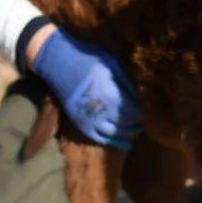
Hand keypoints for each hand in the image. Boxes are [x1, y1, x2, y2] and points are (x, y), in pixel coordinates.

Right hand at [31, 27, 142, 148]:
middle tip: (140, 123)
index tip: (142, 112)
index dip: (138, 113)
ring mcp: (87, 116)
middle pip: (122, 122)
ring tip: (135, 132)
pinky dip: (111, 141)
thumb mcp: (110, 62)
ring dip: (126, 134)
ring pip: (111, 133)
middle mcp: (98, 107)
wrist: (58, 62)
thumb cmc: (87, 59)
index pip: (130, 110)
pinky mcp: (78, 120)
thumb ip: (124, 81)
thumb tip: (137, 98)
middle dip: (134, 124)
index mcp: (107, 91)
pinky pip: (97, 136)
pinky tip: (124, 143)